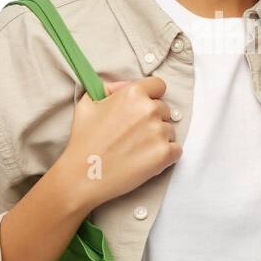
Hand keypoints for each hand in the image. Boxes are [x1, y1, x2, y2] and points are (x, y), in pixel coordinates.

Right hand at [55, 76, 181, 210]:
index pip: (158, 86)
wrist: (83, 175)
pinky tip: (147, 160)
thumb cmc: (84, 140)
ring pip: (170, 130)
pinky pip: (177, 150)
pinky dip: (166, 155)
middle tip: (134, 134)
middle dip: (153, 119)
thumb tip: (126, 86)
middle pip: (165, 109)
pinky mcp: (164, 154)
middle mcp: (149, 109)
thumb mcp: (88, 103)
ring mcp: (159, 132)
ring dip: (158, 139)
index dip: (151, 96)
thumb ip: (109, 88)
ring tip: (137, 150)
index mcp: (133, 93)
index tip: (143, 109)